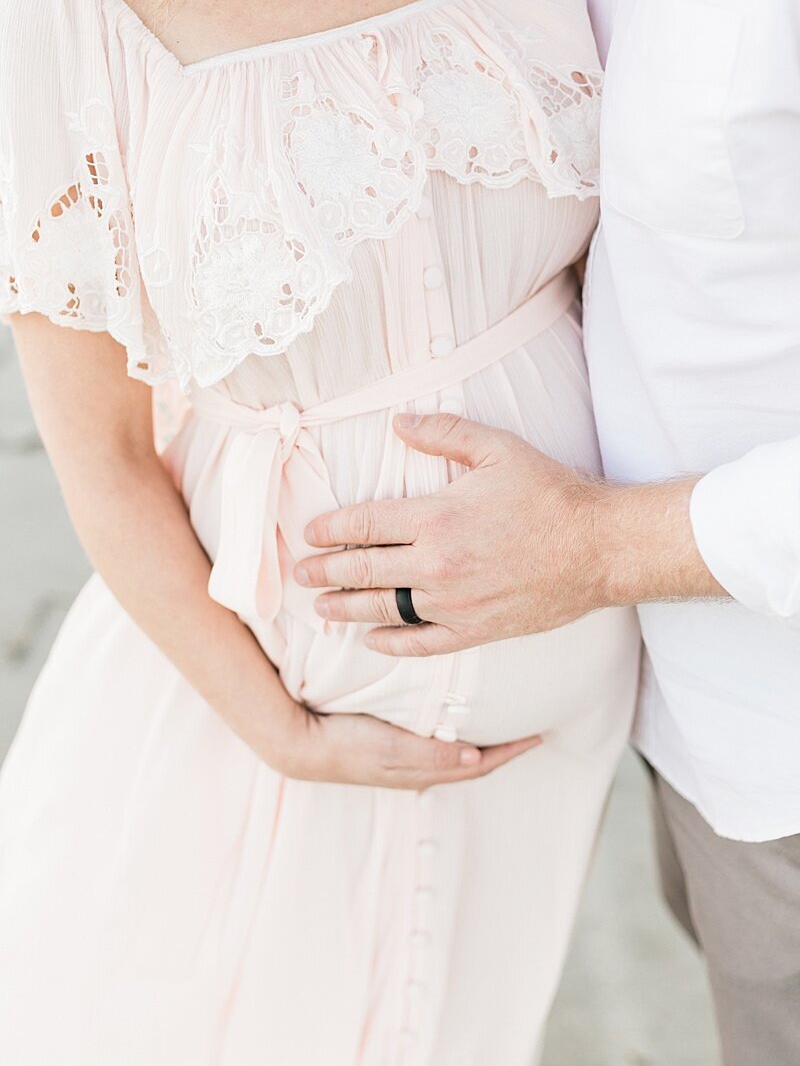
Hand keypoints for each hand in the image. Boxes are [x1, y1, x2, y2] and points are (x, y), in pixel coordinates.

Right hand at [272, 701, 541, 788]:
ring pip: (456, 755)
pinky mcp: (389, 748)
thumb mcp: (391, 747)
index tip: (539, 735)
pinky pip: (436, 746)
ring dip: (481, 744)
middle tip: (528, 729)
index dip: (510, 752)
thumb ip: (432, 752)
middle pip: (473, 763)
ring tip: (501, 725)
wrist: (301, 745)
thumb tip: (475, 757)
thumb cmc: (346, 743)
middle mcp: (419, 769)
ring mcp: (403, 761)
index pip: (479, 765)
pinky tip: (454, 722)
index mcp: (424, 771)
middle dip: (503, 749)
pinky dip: (455, 738)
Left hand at [295, 412, 722, 656]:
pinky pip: (422, 644)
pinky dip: (392, 644)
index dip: (331, 530)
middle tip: (299, 574)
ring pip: (384, 610)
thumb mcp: (497, 448)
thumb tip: (398, 420)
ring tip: (320, 610)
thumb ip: (443, 433)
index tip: (309, 533)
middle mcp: (437, 566)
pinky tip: (372, 642)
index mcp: (436, 518)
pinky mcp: (476, 631)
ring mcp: (454, 604)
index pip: (365, 525)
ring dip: (346, 610)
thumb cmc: (550, 493)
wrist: (598, 549)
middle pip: (364, 571)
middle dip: (325, 572)